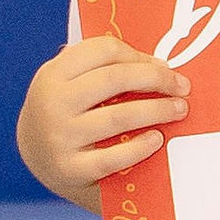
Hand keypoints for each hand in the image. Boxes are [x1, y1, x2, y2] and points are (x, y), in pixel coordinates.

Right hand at [18, 35, 188, 207]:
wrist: (36, 160)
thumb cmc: (67, 114)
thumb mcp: (69, 84)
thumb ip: (100, 69)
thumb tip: (158, 66)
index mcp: (54, 73)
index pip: (103, 51)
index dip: (139, 55)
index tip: (163, 66)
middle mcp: (53, 102)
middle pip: (115, 78)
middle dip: (156, 79)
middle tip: (182, 87)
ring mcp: (60, 137)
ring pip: (119, 117)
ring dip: (157, 110)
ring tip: (179, 109)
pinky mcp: (70, 169)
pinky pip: (113, 158)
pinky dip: (140, 147)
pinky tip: (157, 139)